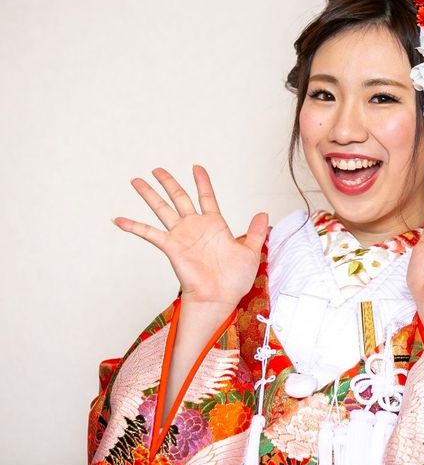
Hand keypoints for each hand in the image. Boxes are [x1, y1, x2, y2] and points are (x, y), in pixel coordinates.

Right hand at [112, 165, 268, 308]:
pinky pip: (149, 234)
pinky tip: (118, 219)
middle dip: (168, 182)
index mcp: (215, 225)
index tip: (196, 167)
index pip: (207, 197)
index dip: (202, 181)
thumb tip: (264, 213)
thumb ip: (255, 232)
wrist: (220, 298)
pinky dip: (134, 226)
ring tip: (136, 181)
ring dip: (149, 195)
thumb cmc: (235, 280)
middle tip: (157, 169)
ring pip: (162, 209)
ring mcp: (182, 236)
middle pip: (179, 197)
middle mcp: (195, 227)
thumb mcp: (251, 252)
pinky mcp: (171, 247)